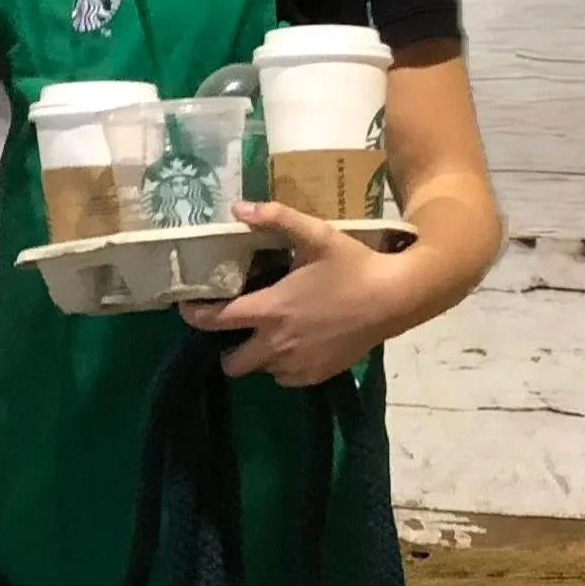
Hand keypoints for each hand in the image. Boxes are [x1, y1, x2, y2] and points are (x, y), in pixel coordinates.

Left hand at [180, 201, 411, 386]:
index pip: (215, 321)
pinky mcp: (317, 376)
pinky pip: (286, 378)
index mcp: (270, 310)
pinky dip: (284, 366)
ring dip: (259, 356)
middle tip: (239, 327)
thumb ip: (276, 218)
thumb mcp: (316, 235)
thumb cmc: (353, 265)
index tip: (189, 307)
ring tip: (272, 333)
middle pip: (231, 363)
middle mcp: (276, 344)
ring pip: (260, 370)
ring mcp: (297, 365)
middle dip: (227, 348)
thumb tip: (238, 207)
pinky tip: (297, 344)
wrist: (395, 299)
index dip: (194, 315)